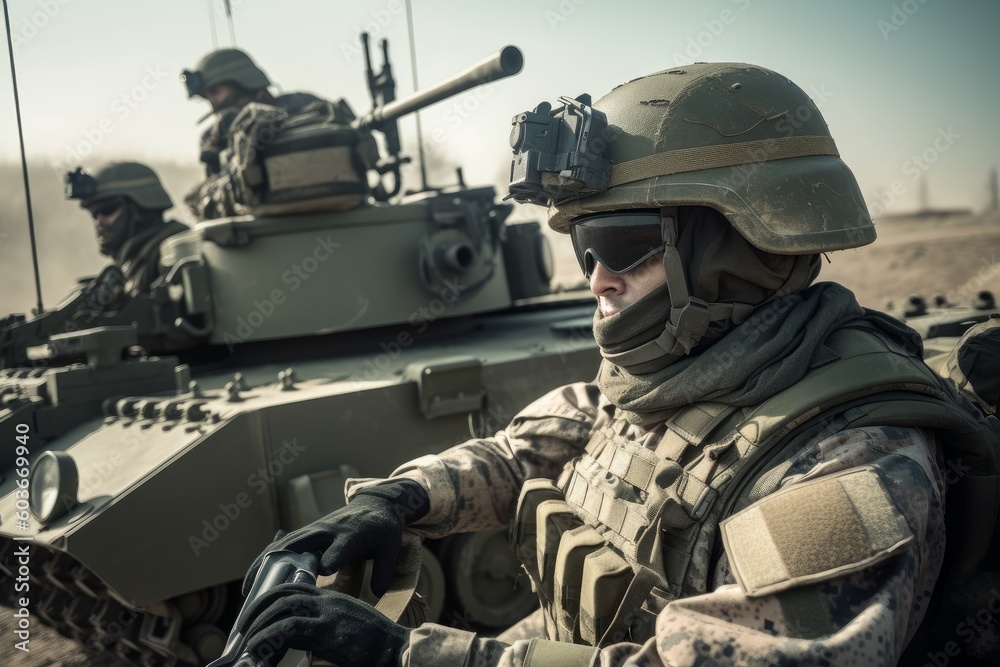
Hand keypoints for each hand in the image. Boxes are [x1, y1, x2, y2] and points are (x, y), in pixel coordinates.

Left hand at [239, 582, 407, 666]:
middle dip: (258, 608)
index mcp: (331, 598)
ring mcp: (326, 614)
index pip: (294, 587)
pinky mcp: (326, 632)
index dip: (271, 597)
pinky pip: (287, 629)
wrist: (395, 648)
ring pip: (281, 609)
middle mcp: (327, 601)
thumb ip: (328, 624)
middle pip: (283, 593)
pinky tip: (257, 647)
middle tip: (244, 626)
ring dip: (258, 623)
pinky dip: (267, 636)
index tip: (257, 613)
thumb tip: (306, 641)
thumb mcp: (349, 624)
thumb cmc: (374, 642)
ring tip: (246, 639)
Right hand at [242, 480, 428, 596]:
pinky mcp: (307, 532)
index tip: (323, 571)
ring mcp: (314, 530)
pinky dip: (267, 560)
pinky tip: (254, 577)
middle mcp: (328, 530)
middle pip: (299, 545)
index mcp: (351, 534)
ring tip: (248, 590)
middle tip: (263, 592)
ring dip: (264, 565)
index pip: (339, 547)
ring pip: (284, 546)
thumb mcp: (391, 546)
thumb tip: (376, 592)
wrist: (375, 502)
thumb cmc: (383, 528)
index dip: (331, 558)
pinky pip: (283, 546)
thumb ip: (385, 569)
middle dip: (279, 566)